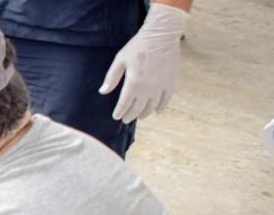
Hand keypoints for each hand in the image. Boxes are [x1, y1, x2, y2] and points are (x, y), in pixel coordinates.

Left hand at [98, 4, 189, 123]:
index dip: (119, 112)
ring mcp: (160, 86)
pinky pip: (166, 99)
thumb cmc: (138, 46)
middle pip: (137, 108)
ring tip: (139, 117)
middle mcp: (147, 88)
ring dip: (144, 114)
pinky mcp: (170, 82)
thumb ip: (111, 77)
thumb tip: (103, 92)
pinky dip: (161, 107)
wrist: (161, 35)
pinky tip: (157, 111)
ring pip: (151, 106)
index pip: (124, 104)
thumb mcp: (120, 60)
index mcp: (133, 83)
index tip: (116, 116)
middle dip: (130, 115)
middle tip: (125, 120)